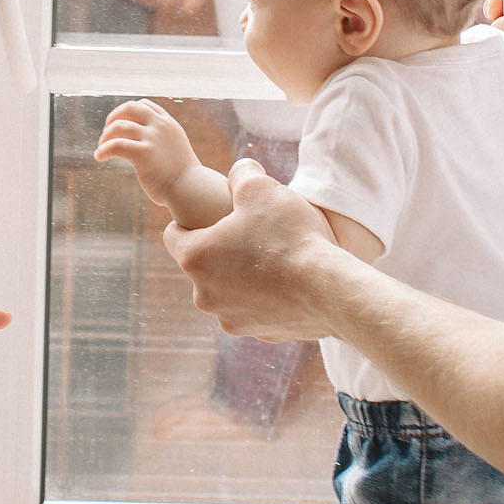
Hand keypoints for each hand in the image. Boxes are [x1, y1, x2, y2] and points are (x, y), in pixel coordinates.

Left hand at [95, 98, 198, 207]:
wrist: (190, 189)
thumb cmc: (182, 176)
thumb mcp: (175, 148)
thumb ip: (162, 140)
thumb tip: (144, 144)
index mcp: (168, 124)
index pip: (144, 105)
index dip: (128, 112)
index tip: (120, 124)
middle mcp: (160, 126)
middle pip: (130, 107)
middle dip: (114, 116)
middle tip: (106, 131)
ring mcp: (152, 138)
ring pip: (119, 125)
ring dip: (105, 136)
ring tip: (101, 148)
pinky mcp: (143, 153)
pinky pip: (115, 145)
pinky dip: (103, 150)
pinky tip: (100, 157)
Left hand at [162, 161, 345, 341]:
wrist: (330, 289)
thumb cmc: (291, 236)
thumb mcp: (262, 188)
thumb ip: (242, 174)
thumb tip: (240, 170)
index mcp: (195, 258)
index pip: (173, 235)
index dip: (191, 220)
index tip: (212, 215)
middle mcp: (204, 295)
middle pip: (202, 265)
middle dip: (220, 249)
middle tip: (250, 234)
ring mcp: (230, 319)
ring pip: (228, 290)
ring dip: (242, 277)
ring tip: (272, 260)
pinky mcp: (259, 333)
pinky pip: (255, 310)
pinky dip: (265, 299)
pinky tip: (289, 284)